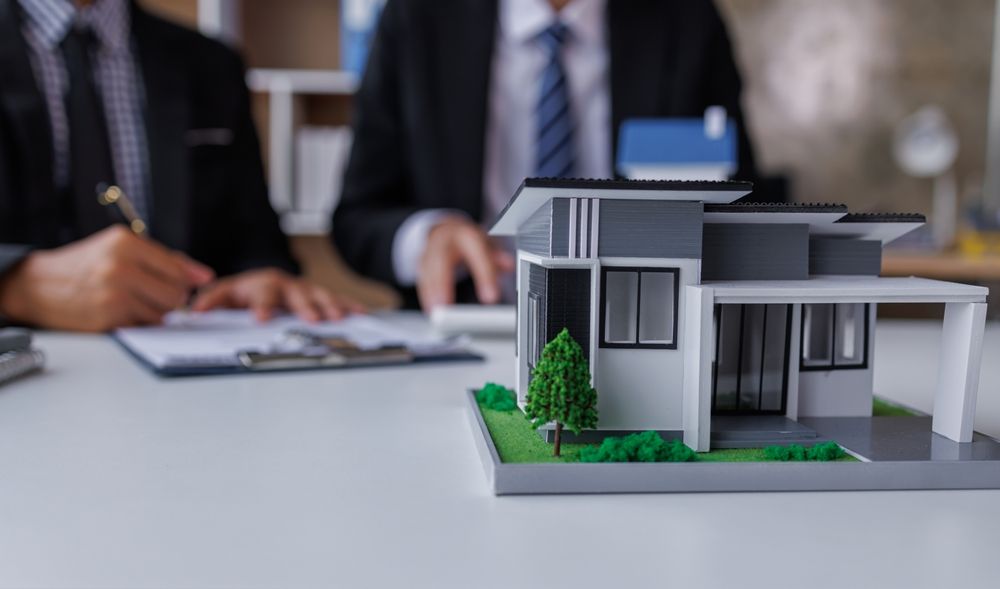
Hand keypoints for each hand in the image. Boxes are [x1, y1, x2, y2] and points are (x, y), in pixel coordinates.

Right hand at [0, 226, 213, 331]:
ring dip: (154, 312)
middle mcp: (121, 266)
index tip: (185, 284)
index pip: (178, 269)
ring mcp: (114, 293)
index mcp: (126, 243)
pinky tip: (121, 311)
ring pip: (163, 313)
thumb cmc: (86, 265)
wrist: (39, 285)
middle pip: (176, 294)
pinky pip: (144, 325)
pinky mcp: (108, 317)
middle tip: (151, 294)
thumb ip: (164, 260)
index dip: (185, 280)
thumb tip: (203, 276)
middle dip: (171, 298)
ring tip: (132, 301)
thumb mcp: (120, 249)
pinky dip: (138, 322)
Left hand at [190, 268, 364, 321]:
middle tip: (313, 319)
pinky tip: (360, 312)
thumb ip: (210, 302)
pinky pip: (336, 300)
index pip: (261, 293)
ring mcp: (303, 290)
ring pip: (319, 295)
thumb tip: (194, 311)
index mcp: (259, 284)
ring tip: (339, 317)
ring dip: (329, 306)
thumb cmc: (241, 295)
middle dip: (305, 306)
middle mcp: (284, 285)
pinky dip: (348, 305)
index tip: (261, 318)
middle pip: (296, 293)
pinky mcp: (318, 297)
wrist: (260, 284)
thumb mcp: (222, 296)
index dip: (262, 305)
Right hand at [417, 216, 514, 311]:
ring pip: (428, 270)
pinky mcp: (421, 263)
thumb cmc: (466, 242)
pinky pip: (422, 279)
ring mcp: (430, 251)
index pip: (478, 254)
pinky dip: (425, 295)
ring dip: (430, 293)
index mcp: (466, 235)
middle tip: (445, 306)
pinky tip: (430, 309)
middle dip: (443, 284)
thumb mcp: (485, 243)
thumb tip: (509, 265)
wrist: (443, 230)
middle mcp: (445, 241)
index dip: (485, 276)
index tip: (491, 298)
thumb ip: (496, 256)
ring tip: (435, 312)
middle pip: (442, 260)